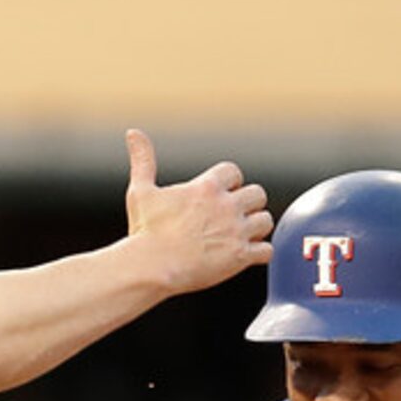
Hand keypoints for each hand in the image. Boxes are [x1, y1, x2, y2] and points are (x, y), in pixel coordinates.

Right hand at [123, 128, 273, 294]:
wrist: (152, 267)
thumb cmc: (146, 232)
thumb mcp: (142, 191)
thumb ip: (143, 160)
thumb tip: (133, 133)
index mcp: (206, 188)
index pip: (234, 172)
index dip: (229, 183)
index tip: (220, 196)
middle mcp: (226, 206)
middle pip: (258, 194)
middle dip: (248, 204)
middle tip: (234, 217)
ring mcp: (236, 231)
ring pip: (265, 221)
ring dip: (256, 228)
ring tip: (241, 237)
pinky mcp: (240, 256)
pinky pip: (267, 251)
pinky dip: (259, 254)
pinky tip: (246, 256)